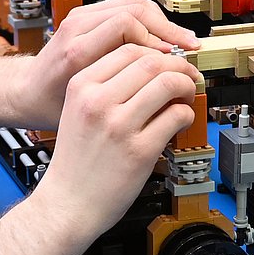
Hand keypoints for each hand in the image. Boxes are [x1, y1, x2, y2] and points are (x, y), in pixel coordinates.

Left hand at [3, 0, 200, 129]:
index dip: (157, 40)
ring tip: (181, 41)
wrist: (26, 91)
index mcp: (77, 51)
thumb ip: (121, 97)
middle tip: (189, 46)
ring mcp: (80, 17)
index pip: (127, 26)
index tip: (175, 59)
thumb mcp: (86, 109)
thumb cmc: (52, 106)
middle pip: (133, 9)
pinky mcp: (85, 15)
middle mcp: (77, 27)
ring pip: (132, 2)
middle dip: (167, 27)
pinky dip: (148, 18)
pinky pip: (124, 6)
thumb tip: (167, 92)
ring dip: (161, 20)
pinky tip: (163, 36)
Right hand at [29, 42, 200, 241]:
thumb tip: (151, 68)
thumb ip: (106, 88)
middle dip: (176, 65)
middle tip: (185, 74)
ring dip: (186, 86)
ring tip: (186, 95)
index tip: (166, 61)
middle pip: (151, 62)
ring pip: (168, 84)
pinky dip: (186, 114)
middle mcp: (97, 102)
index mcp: (80, 87)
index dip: (155, 52)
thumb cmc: (75, 161)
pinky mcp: (139, 150)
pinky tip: (180, 120)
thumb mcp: (77, 111)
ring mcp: (119, 126)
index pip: (127, 50)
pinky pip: (175, 116)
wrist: (67, 204)